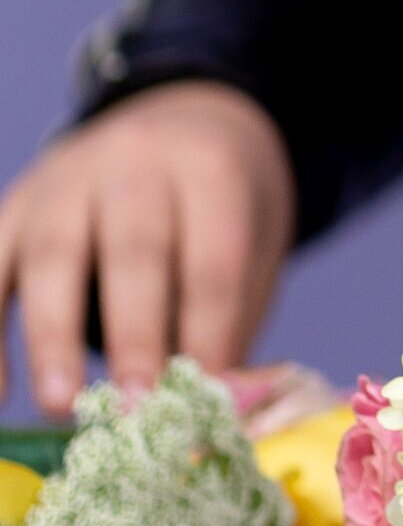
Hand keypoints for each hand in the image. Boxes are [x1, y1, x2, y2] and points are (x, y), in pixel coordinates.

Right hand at [0, 84, 294, 412]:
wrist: (186, 119)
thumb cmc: (226, 199)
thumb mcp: (256, 236)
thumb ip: (236, 312)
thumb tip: (218, 400)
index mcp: (212, 167)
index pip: (214, 254)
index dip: (210, 328)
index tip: (203, 395)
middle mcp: (135, 161)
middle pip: (133, 249)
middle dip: (135, 333)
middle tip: (134, 406)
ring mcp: (67, 179)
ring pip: (53, 255)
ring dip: (53, 337)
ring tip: (62, 405)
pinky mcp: (16, 204)